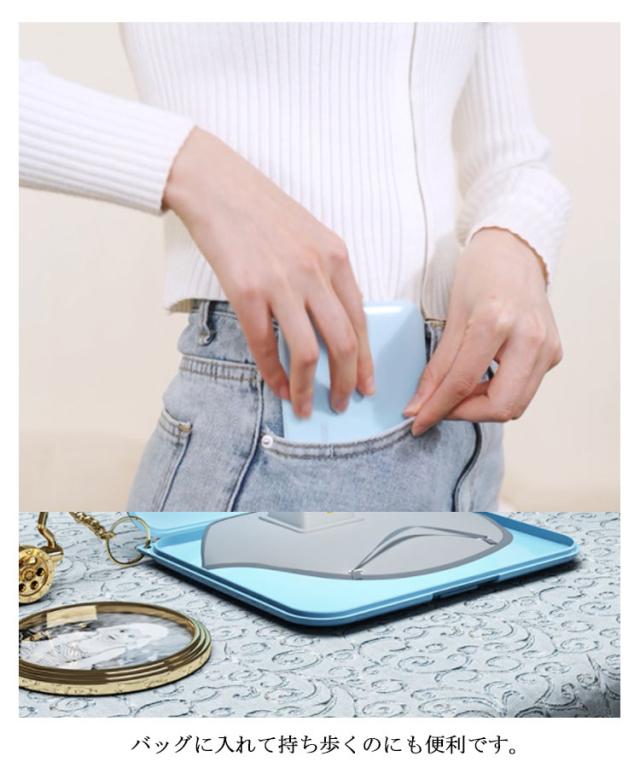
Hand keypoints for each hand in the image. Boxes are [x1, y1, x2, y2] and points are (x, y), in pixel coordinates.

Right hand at [163, 127, 373, 416]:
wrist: (216, 185)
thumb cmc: (261, 210)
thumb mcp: (309, 235)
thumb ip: (325, 275)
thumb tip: (331, 321)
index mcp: (336, 257)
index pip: (360, 320)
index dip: (366, 359)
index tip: (367, 384)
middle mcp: (315, 272)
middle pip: (343, 342)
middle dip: (347, 382)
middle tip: (343, 403)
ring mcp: (281, 282)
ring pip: (308, 352)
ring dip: (309, 388)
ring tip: (305, 406)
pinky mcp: (247, 292)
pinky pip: (266, 346)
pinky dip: (273, 374)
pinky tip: (276, 386)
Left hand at [404, 227, 562, 435]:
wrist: (514, 251)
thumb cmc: (481, 274)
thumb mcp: (452, 315)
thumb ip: (438, 366)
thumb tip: (419, 404)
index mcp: (497, 322)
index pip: (462, 383)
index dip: (436, 409)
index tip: (417, 422)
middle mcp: (530, 338)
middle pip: (500, 406)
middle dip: (465, 415)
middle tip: (438, 408)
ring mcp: (548, 348)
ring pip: (515, 405)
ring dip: (482, 407)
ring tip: (457, 393)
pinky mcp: (554, 353)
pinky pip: (524, 390)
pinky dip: (498, 395)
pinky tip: (479, 382)